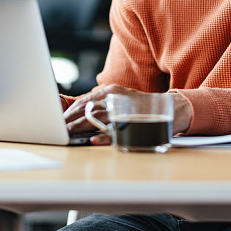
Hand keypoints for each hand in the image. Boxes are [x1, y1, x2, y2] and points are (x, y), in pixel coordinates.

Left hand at [64, 85, 192, 145]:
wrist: (171, 107)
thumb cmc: (140, 106)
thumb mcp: (120, 99)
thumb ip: (103, 104)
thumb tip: (80, 115)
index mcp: (112, 91)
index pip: (85, 100)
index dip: (70, 111)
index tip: (59, 120)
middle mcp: (117, 98)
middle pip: (88, 109)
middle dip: (71, 121)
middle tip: (59, 130)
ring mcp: (125, 111)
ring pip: (98, 119)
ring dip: (81, 128)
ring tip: (68, 134)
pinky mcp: (134, 124)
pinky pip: (116, 132)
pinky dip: (103, 136)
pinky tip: (92, 140)